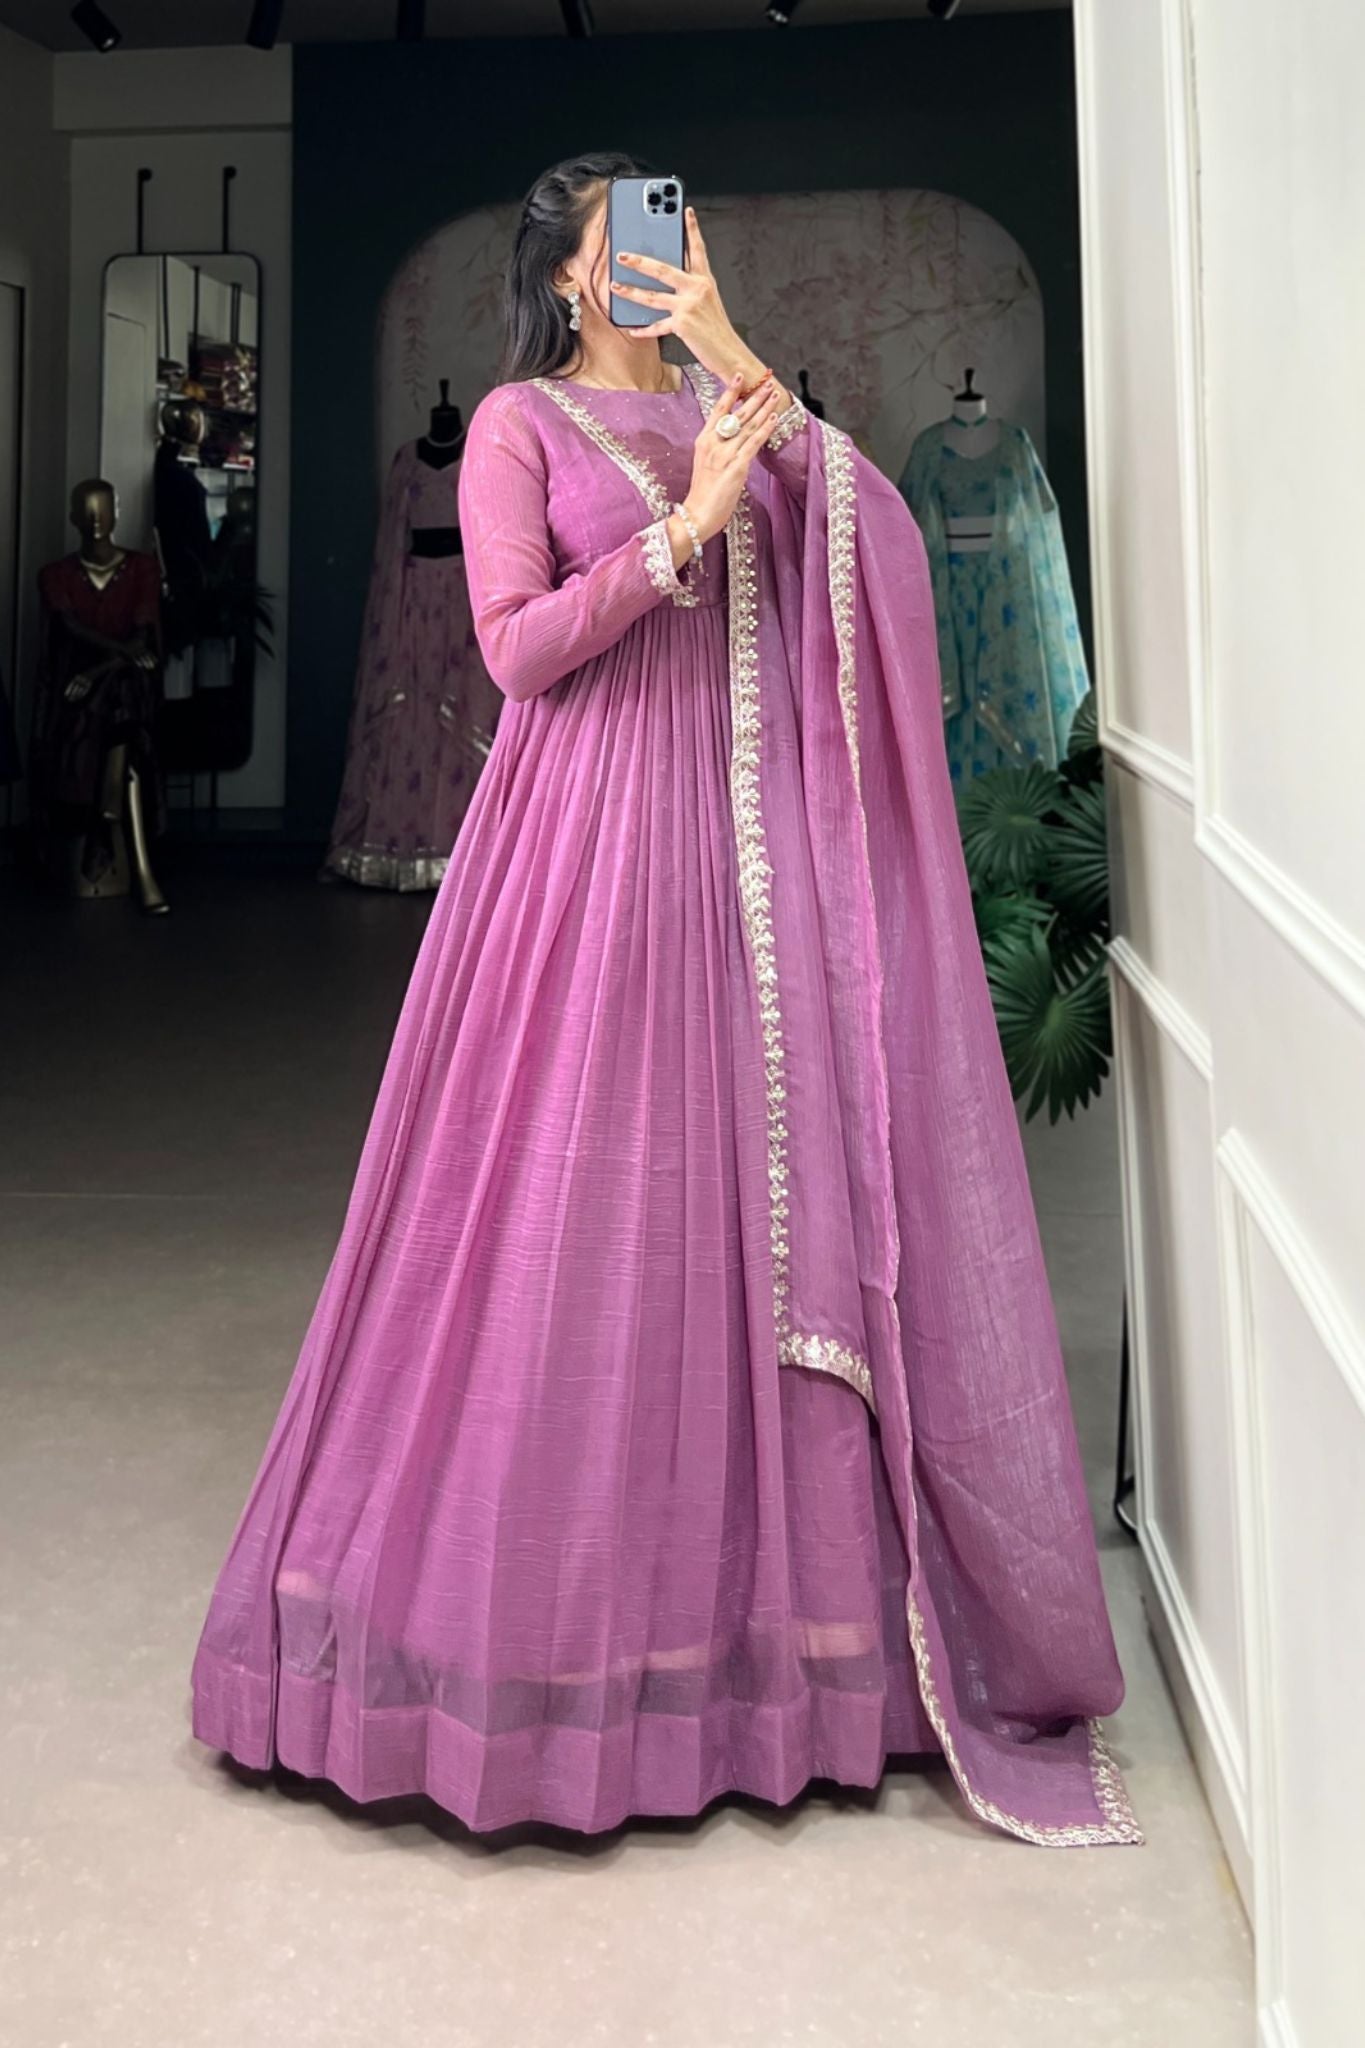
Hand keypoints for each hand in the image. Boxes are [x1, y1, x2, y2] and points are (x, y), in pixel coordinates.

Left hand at [611, 205, 789, 408]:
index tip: (686, 210)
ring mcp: (689, 306)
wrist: (730, 354)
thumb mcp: (708, 303)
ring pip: (653, 296)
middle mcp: (697, 288)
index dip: (691, 229)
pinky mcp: (683, 324)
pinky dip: (643, 329)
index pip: (697, 249)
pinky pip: (657, 326)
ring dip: (631, 292)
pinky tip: (632, 328)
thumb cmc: (717, 330)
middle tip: (622, 255)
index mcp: (705, 280)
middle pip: (663, 269)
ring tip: (616, 287)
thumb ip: (689, 289)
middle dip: (640, 261)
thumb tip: (663, 284)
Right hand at [672, 372, 786, 549]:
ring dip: (764, 407)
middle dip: (754, 396)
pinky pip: (754, 443)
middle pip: (737, 414)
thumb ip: (718, 448)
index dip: (730, 391)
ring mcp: (725, 454)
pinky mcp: (736, 466)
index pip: (718, 409)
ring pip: (748, 425)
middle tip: (767, 381)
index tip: (739, 375)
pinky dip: (766, 428)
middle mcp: (713, 443)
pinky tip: (774, 417)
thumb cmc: (702, 493)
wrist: (697, 514)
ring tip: (775, 394)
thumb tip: (736, 437)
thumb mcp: (705, 463)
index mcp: (703, 440)